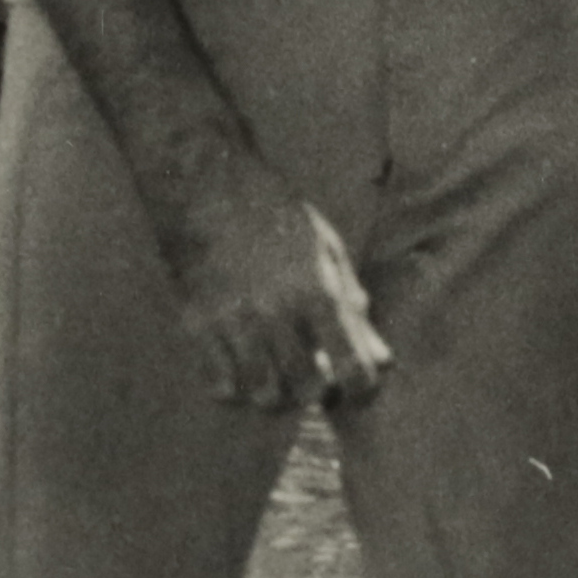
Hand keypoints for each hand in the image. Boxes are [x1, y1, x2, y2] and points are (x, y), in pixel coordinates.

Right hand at [158, 147, 391, 419]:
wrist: (206, 182)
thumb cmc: (274, 211)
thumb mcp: (327, 248)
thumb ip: (352, 305)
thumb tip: (379, 358)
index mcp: (316, 290)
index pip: (352, 366)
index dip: (362, 387)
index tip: (359, 386)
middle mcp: (276, 312)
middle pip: (305, 390)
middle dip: (317, 393)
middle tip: (315, 378)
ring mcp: (233, 321)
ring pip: (261, 394)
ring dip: (276, 394)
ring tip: (278, 374)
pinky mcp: (197, 324)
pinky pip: (220, 384)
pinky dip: (236, 386)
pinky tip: (243, 366)